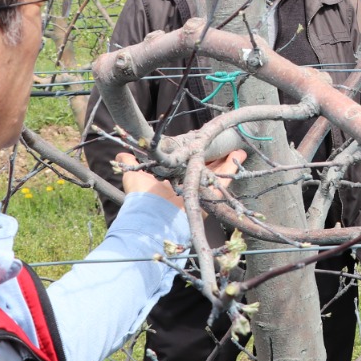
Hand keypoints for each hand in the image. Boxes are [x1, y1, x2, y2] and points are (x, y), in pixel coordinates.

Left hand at [115, 151, 246, 210]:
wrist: (152, 217)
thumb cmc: (142, 197)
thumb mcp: (133, 175)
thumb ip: (129, 162)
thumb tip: (121, 154)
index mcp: (170, 181)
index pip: (185, 164)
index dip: (192, 154)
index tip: (198, 143)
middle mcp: (186, 186)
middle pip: (204, 168)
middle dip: (213, 156)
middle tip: (221, 144)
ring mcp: (199, 191)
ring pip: (216, 173)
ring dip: (226, 160)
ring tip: (236, 147)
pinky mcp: (209, 196)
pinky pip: (224, 181)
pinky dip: (232, 168)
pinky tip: (239, 155)